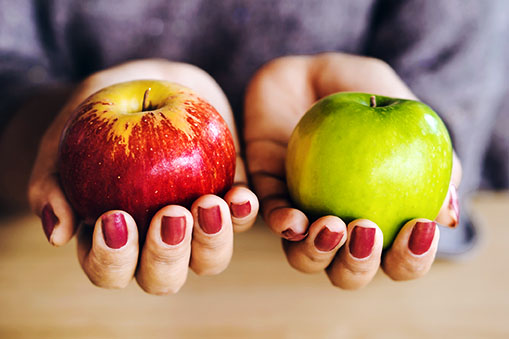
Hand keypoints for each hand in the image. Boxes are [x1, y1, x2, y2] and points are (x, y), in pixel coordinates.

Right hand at [28, 59, 258, 293]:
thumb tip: (56, 234)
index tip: (115, 218)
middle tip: (170, 215)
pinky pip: (242, 220)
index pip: (108, 269)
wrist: (150, 84)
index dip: (112, 258)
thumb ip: (53, 179)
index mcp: (113, 239)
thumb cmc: (101, 112)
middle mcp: (156, 243)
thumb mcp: (69, 131)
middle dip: (166, 255)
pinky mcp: (229, 204)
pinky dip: (244, 213)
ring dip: (211, 240)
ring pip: (208, 259)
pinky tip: (241, 195)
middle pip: (163, 277)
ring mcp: (196, 228)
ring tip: (209, 203)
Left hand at [244, 53, 460, 288]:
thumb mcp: (404, 114)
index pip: (398, 258)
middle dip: (360, 266)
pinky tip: (293, 220)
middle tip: (369, 231)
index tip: (420, 227)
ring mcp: (301, 211)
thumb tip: (449, 214)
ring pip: (305, 257)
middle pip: (348, 272)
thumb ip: (434, 157)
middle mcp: (338, 223)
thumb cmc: (361, 93)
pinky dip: (282, 224)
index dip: (412, 258)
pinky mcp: (267, 193)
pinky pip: (268, 217)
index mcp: (376, 215)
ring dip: (319, 252)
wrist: (308, 70)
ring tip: (334, 225)